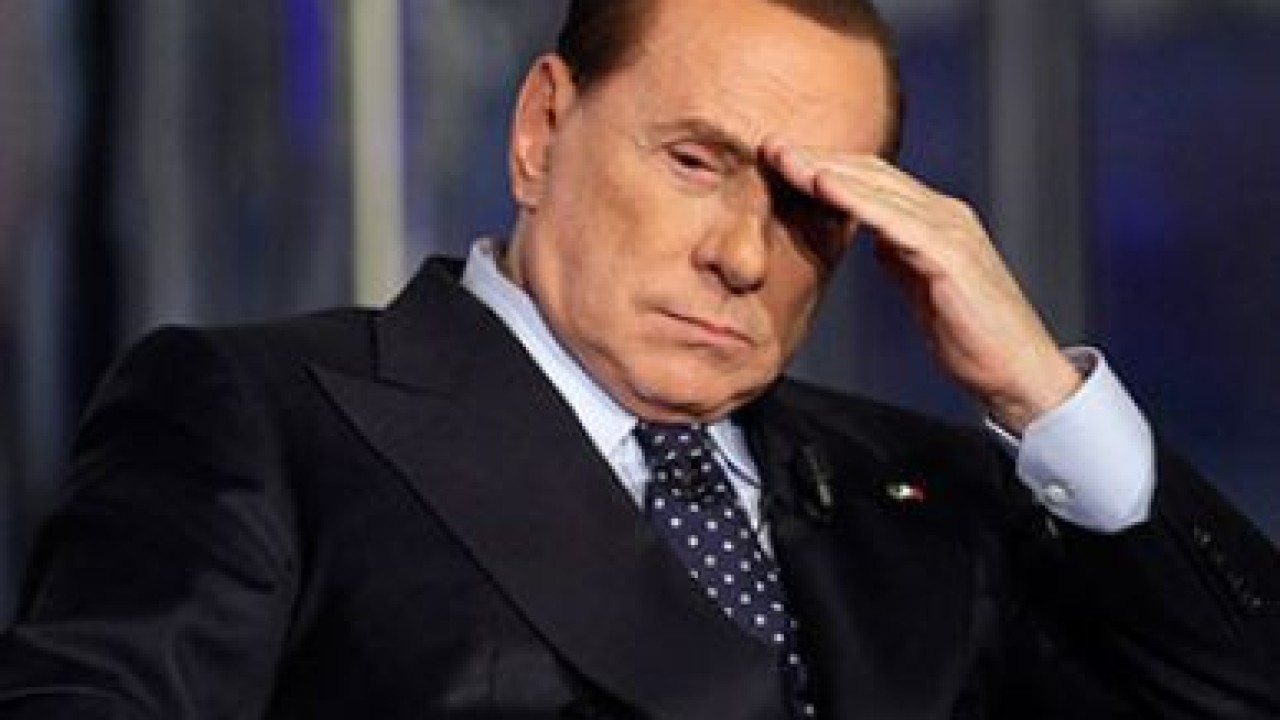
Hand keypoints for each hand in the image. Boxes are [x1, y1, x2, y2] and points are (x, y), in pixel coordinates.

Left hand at [763, 141, 1080, 432]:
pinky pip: (896, 220)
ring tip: (785, 158)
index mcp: (935, 221)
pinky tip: (825, 186)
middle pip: (870, 174)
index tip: (781, 161)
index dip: (825, 167)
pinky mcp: (951, 256)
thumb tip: (873, 240)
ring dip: (827, 169)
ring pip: (879, 188)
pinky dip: (858, 199)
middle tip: (769, 145)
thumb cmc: (973, 337)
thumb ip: (900, 257)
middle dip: (817, 157)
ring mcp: (950, 232)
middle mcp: (945, 215)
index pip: (872, 181)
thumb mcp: (923, 287)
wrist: (1018, 373)